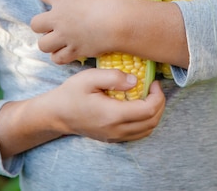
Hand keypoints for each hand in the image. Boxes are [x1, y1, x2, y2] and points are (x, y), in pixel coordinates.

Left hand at [31, 0, 123, 62]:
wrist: (118, 21)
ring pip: (43, 44)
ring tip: (58, 37)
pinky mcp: (74, 51)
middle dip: (41, 22)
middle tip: (54, 21)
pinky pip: (58, 59)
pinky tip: (66, 50)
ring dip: (48, 41)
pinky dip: (59, 56)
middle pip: (35, 23)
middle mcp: (57, 19)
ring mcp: (65, 37)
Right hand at [49, 68, 164, 142]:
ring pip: (147, 130)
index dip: (157, 96)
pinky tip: (138, 106)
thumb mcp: (89, 78)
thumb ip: (113, 77)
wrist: (56, 114)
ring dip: (154, 113)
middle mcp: (116, 130)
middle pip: (152, 122)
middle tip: (154, 87)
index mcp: (113, 115)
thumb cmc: (71, 93)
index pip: (148, 110)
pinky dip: (145, 121)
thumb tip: (135, 80)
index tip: (154, 82)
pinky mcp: (112, 139)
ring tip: (149, 95)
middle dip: (159, 103)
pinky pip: (138, 133)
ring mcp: (115, 137)